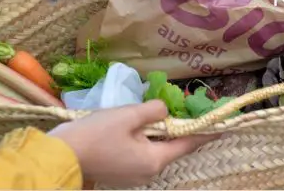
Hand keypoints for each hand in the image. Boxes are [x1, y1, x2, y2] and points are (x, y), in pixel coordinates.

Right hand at [48, 100, 217, 187]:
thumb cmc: (95, 135)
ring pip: (155, 150)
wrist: (59, 158)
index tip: (225, 124)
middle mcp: (149, 172)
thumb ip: (154, 110)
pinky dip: (145, 140)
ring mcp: (134, 176)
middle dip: (179, 128)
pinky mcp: (121, 174)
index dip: (207, 132)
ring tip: (160, 114)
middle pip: (172, 146)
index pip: (189, 143)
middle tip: (187, 108)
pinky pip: (141, 154)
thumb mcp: (128, 115)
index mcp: (155, 159)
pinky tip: (139, 126)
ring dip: (159, 133)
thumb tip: (166, 111)